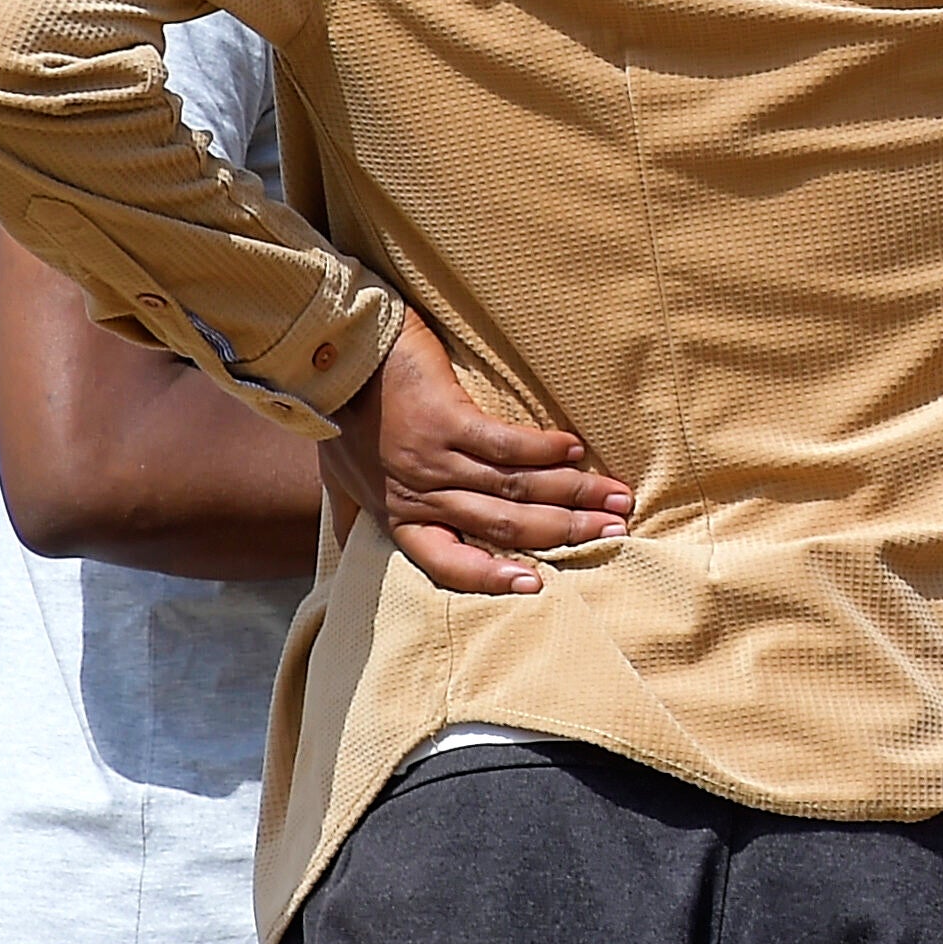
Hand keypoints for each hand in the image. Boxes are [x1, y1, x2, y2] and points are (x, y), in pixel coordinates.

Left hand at [322, 313, 629, 596]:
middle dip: (563, 531)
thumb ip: (353, 515)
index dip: (491, 578)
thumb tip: (347, 552)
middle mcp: (419, 494)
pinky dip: (541, 449)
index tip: (537, 584)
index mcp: (398, 514)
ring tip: (616, 497)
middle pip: (502, 524)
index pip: (447, 562)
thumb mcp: (339, 478)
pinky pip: (502, 442)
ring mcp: (433, 457)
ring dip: (571, 493)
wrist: (327, 359)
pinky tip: (574, 450)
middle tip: (613, 533)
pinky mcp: (445, 417)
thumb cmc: (337, 417)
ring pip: (512, 487)